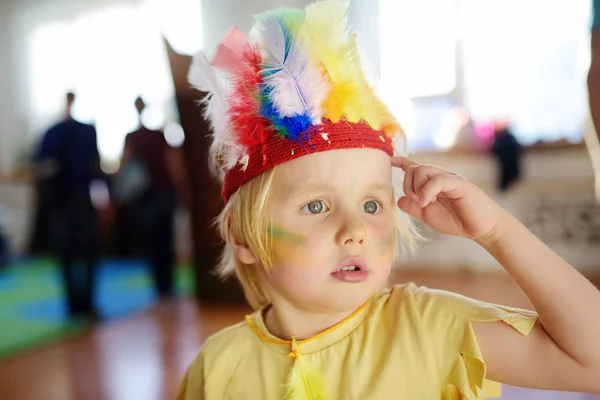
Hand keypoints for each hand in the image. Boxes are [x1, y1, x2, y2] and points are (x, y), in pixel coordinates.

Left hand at [392, 156, 506, 243]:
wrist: (482, 229)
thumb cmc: (457, 220)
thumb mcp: (428, 215)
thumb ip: (413, 207)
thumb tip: (399, 199)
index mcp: (433, 183)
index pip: (416, 167)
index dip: (402, 162)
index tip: (391, 160)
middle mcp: (441, 177)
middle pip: (414, 168)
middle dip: (408, 185)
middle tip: (417, 202)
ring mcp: (450, 178)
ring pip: (422, 170)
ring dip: (416, 188)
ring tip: (425, 203)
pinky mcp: (459, 183)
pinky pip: (437, 180)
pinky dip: (427, 191)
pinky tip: (427, 203)